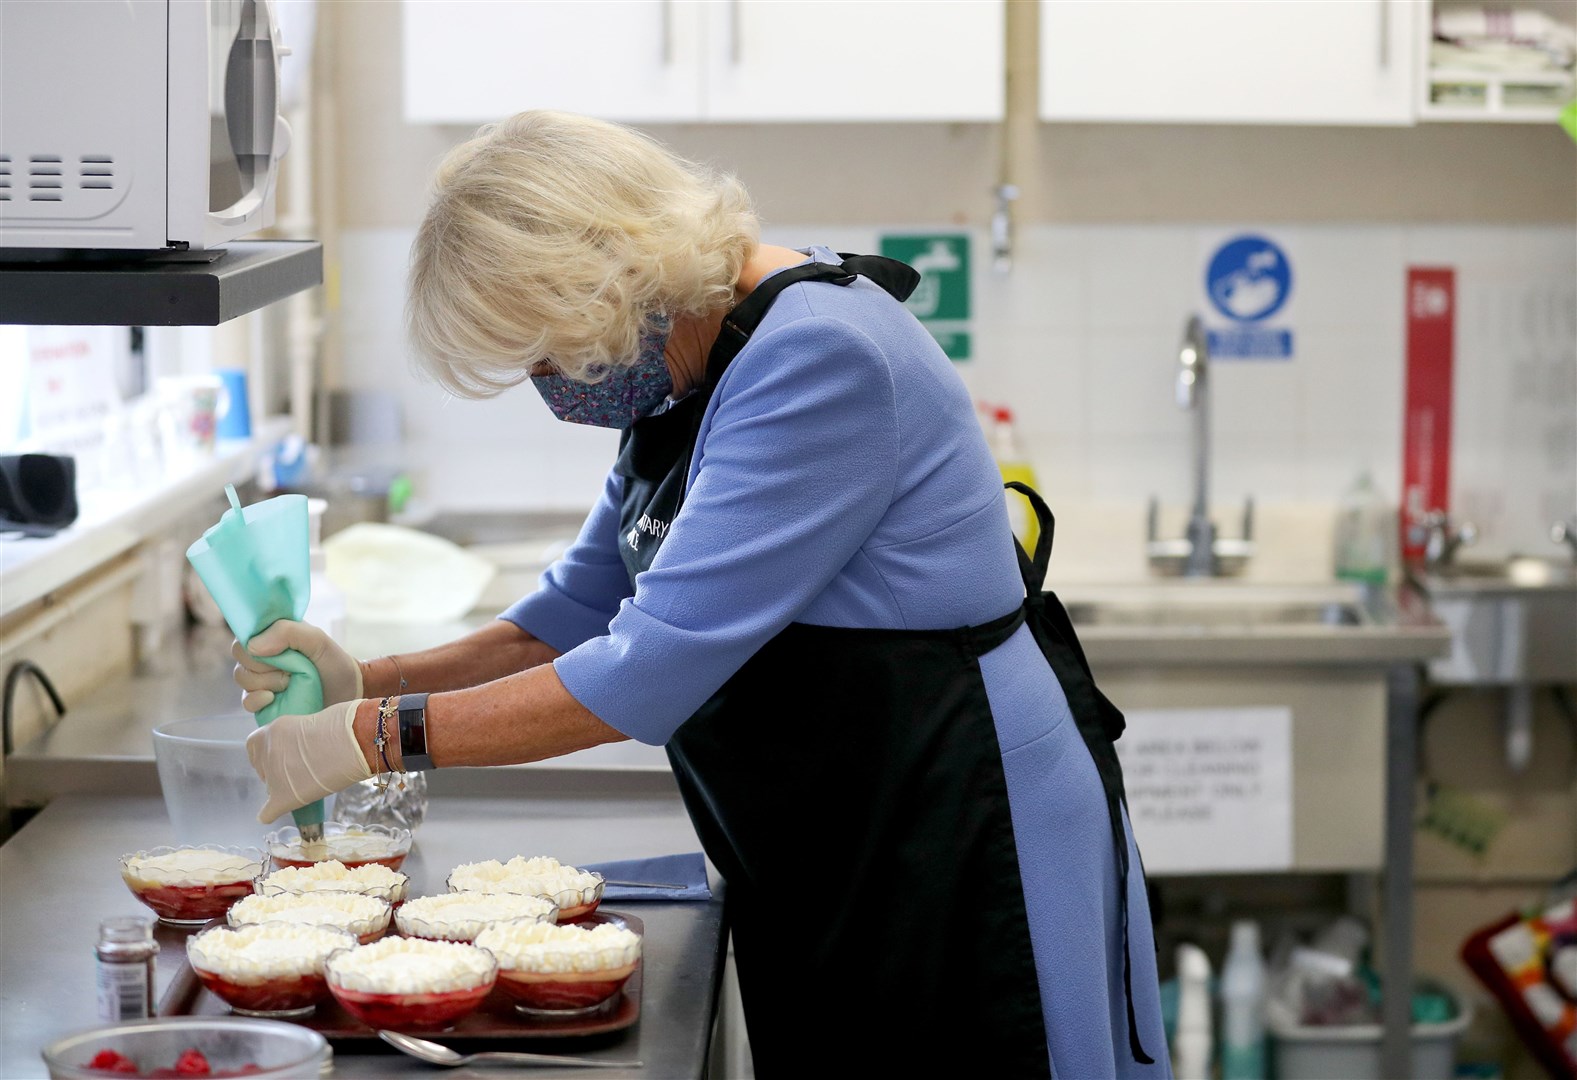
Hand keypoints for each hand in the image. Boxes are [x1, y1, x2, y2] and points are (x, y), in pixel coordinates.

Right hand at [232, 620, 363, 713]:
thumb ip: (287, 632)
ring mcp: (261, 679)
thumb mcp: (317, 639)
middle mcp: (262, 656)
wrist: (348, 692)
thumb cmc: (333, 662)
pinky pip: (246, 701)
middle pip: (241, 657)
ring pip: (242, 678)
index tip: (278, 651)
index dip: (255, 644)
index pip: (244, 634)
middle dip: (265, 665)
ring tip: (290, 682)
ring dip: (267, 682)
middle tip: (291, 668)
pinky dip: (257, 700)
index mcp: (272, 635)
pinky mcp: (263, 702)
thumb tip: (252, 646)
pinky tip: (273, 698)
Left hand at [245, 700, 370, 822]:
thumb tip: (299, 749)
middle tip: (301, 768)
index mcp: (269, 732)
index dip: (268, 752)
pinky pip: (268, 811)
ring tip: (307, 783)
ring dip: (283, 787)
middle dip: (277, 770)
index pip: (255, 746)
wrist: (351, 741)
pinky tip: (268, 815)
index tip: (284, 754)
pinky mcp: (282, 797)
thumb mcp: (307, 724)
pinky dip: (269, 814)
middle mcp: (266, 754)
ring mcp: (273, 776)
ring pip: (270, 788)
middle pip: (263, 768)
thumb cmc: (340, 727)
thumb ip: (295, 737)